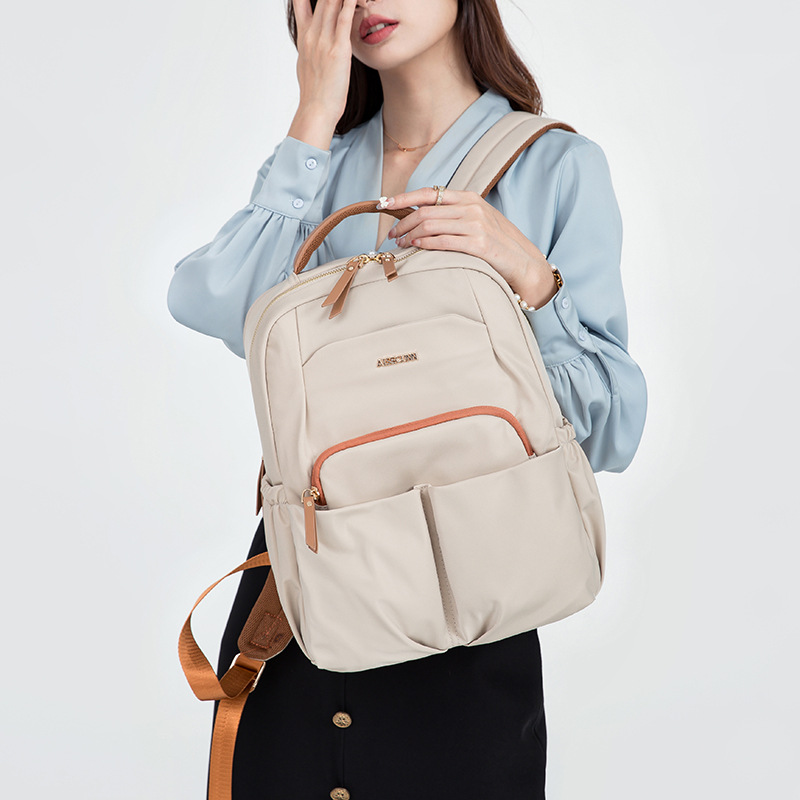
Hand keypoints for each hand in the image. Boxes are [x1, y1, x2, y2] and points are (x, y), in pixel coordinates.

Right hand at [292, 0, 358, 123]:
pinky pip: (345, 19)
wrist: (316, 110)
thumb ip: (311, 50)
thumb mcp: (308, 66)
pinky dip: (351, 3)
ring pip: (332, 3)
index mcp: (305, 38)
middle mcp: (312, 35)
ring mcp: (324, 41)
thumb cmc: (316, 94)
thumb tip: (311, 47)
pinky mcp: (338, 50)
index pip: (302, 3)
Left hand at [381, 187, 559, 309]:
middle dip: (403, 223)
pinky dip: (425, 243)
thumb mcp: (476, 222)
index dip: (403, 198)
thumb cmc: (497, 245)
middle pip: (425, 210)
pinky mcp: (479, 244)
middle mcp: (471, 207)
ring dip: (411, 235)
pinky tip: (416, 247)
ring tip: (402, 245)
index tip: (384, 204)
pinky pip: (443, 241)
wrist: (525, 264)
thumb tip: (420, 219)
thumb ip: (452, 217)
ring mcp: (476, 225)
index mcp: (468, 198)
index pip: (428, 193)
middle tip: (393, 236)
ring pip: (431, 225)